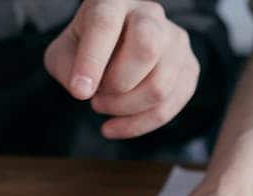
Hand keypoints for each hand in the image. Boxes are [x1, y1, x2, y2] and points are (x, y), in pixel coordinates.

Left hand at [44, 0, 198, 138]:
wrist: (119, 44)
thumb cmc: (88, 46)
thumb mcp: (63, 52)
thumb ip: (67, 68)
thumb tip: (85, 90)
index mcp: (114, 0)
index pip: (106, 25)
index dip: (92, 61)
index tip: (80, 93)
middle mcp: (150, 14)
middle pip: (147, 48)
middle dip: (118, 85)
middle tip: (96, 96)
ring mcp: (176, 40)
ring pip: (160, 85)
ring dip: (126, 108)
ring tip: (104, 105)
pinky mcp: (189, 67)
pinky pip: (170, 106)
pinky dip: (140, 124)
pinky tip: (118, 126)